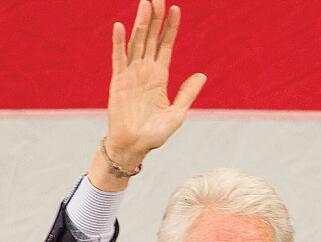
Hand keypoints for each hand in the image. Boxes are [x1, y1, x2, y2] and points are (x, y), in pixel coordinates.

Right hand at [88, 0, 205, 188]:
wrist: (134, 148)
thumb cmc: (154, 134)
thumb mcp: (177, 113)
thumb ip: (187, 93)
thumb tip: (202, 75)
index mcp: (159, 77)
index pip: (166, 46)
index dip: (170, 28)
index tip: (176, 9)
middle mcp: (145, 71)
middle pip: (151, 38)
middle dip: (155, 18)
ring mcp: (131, 75)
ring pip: (137, 43)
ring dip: (141, 23)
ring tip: (145, 3)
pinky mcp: (118, 82)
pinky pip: (119, 59)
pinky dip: (119, 43)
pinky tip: (121, 27)